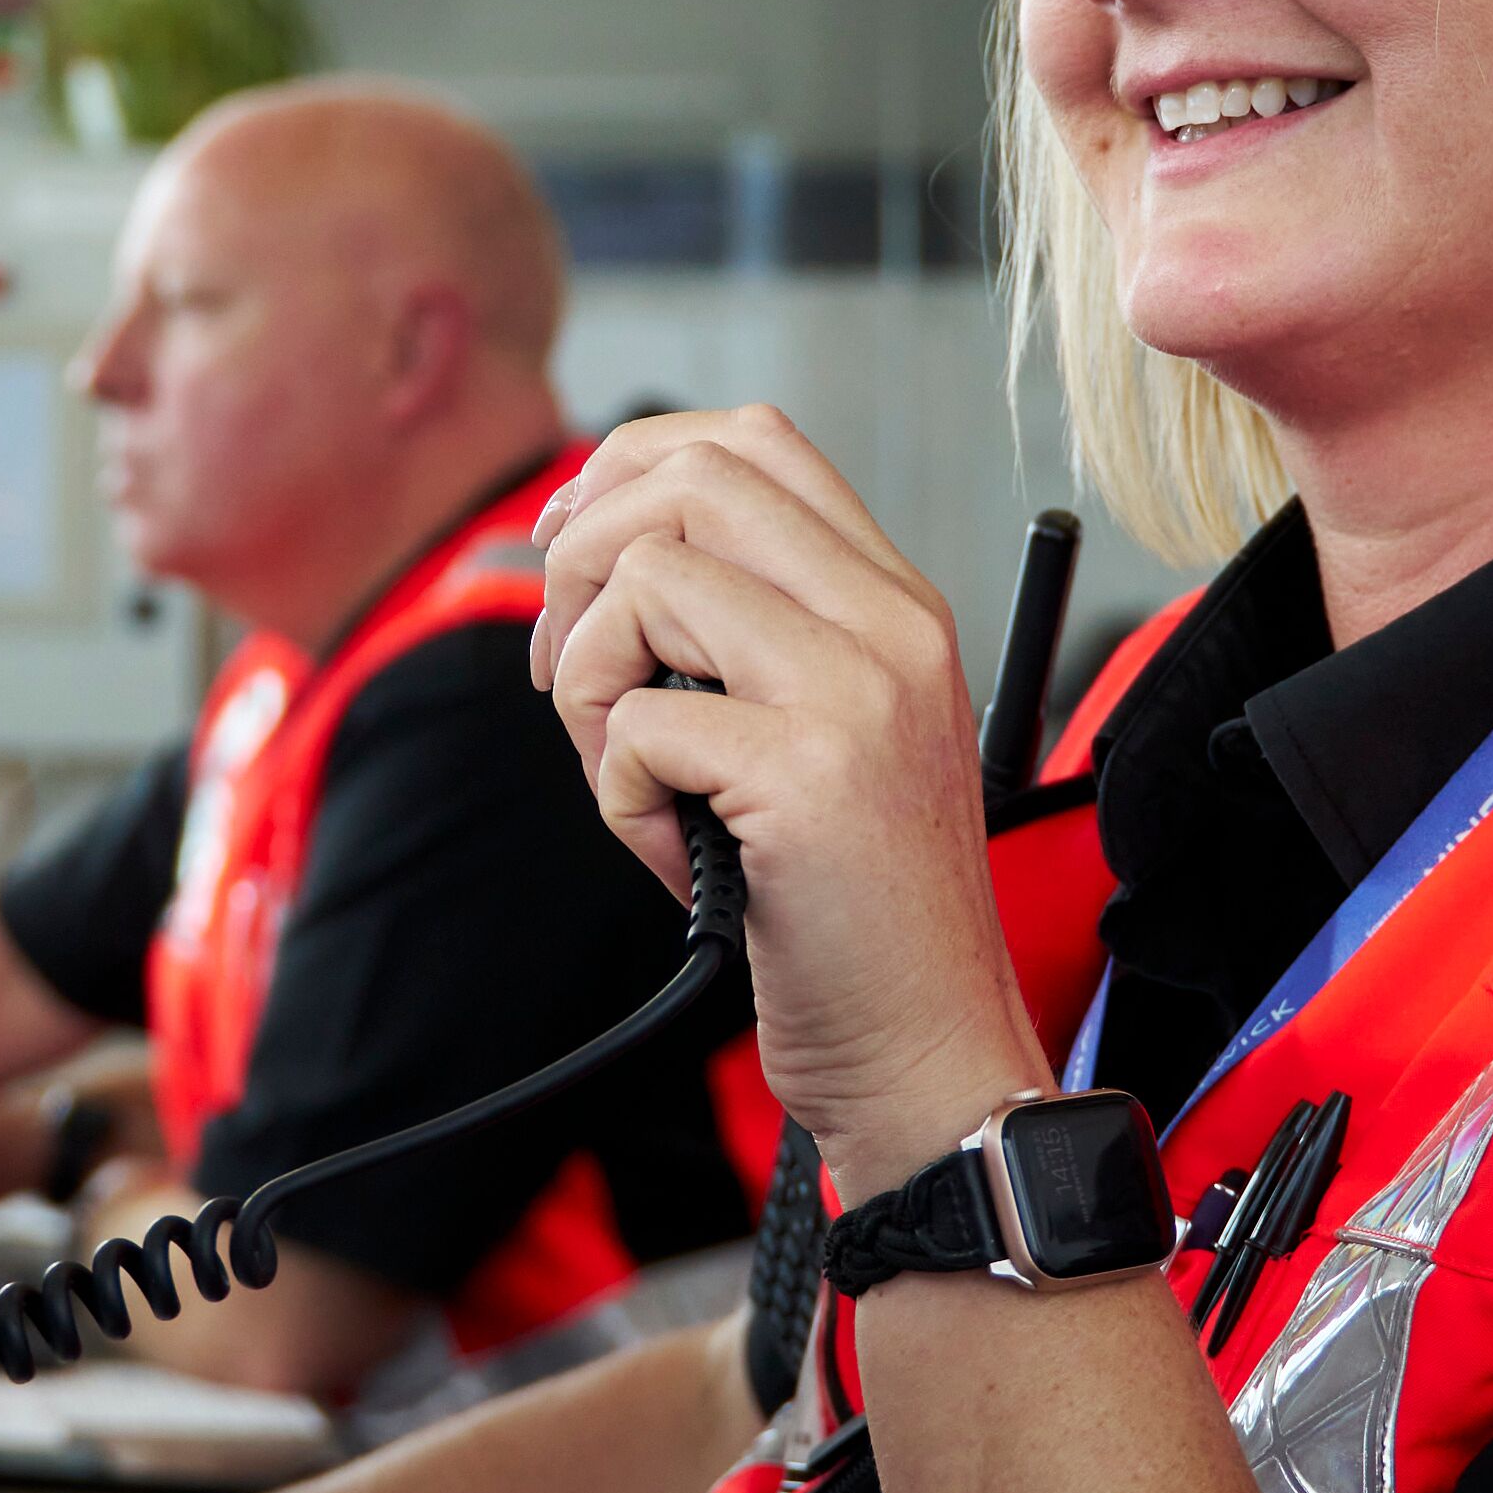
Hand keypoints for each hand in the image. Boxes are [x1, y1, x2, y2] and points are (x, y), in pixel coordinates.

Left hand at [530, 405, 1049, 1199]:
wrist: (927, 1051)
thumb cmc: (854, 911)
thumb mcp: (826, 734)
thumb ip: (748, 636)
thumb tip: (591, 555)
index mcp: (897, 604)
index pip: (756, 441)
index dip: (632, 469)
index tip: (573, 548)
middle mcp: (892, 627)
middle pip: (692, 480)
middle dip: (582, 557)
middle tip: (566, 668)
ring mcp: (858, 695)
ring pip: (649, 581)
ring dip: (588, 679)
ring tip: (627, 773)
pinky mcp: (809, 778)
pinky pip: (637, 722)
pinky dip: (615, 792)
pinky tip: (672, 851)